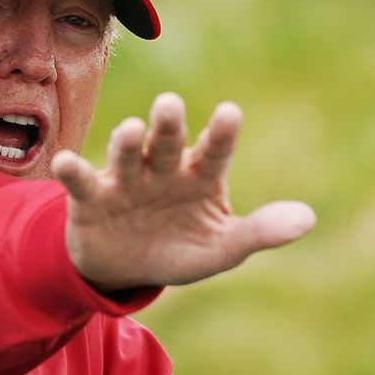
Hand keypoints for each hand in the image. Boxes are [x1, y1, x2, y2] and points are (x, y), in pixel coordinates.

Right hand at [51, 92, 315, 290]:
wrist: (125, 269)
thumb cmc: (181, 246)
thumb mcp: (223, 247)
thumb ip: (261, 231)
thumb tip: (309, 220)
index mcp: (201, 175)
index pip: (215, 150)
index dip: (221, 134)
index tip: (230, 113)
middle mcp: (164, 168)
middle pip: (168, 141)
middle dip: (169, 124)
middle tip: (170, 104)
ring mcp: (127, 179)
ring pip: (128, 154)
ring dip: (127, 142)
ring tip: (132, 129)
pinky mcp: (92, 198)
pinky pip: (82, 181)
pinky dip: (73, 170)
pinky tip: (66, 163)